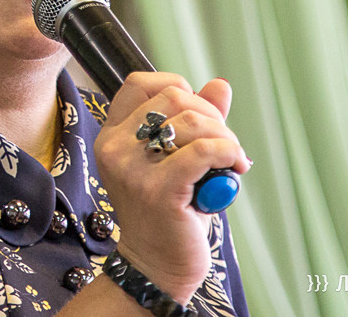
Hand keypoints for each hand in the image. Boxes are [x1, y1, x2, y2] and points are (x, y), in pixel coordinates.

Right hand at [93, 73, 251, 303]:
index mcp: (112, 136)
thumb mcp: (177, 160)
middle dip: (212, 114)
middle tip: (224, 143)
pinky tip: (235, 167)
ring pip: (192, 122)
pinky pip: (204, 151)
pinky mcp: (157, 191)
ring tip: (231, 160)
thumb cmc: (168, 213)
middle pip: (173, 97)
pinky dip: (229, 153)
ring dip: (225, 137)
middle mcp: (115, 148)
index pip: (139, 82)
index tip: (199, 115)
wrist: (157, 265)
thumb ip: (196, 121)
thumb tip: (220, 84)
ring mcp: (132, 170)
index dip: (177, 86)